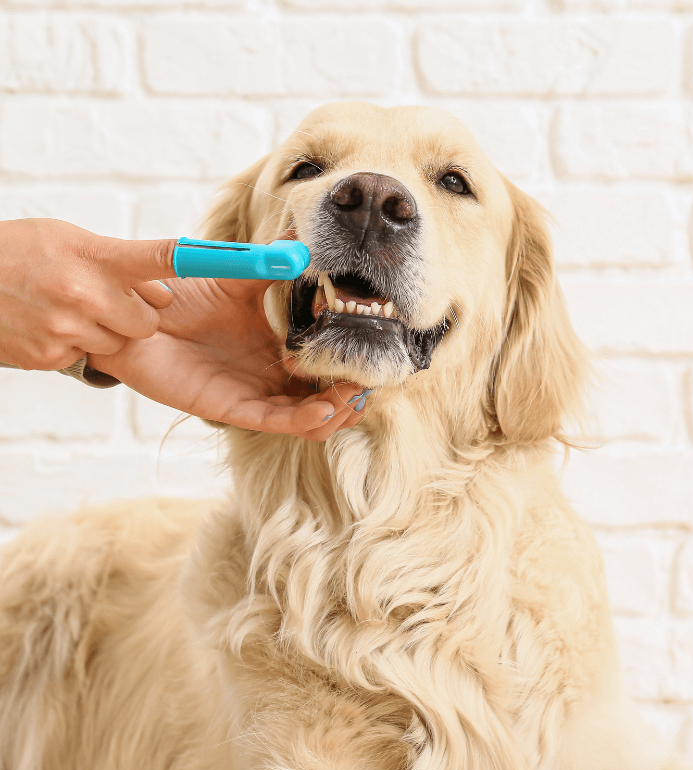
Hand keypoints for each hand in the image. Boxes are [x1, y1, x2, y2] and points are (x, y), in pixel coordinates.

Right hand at [0, 218, 174, 370]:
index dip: (191, 260)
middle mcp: (86, 295)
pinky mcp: (48, 355)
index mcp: (97, 259)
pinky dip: (70, 345)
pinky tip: (48, 324)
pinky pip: (83, 357)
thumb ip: (123, 265)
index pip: (158, 259)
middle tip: (105, 301)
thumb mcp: (71, 242)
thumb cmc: (22, 252)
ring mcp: (66, 328)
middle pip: (146, 324)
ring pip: (115, 344)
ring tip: (69, 309)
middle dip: (132, 316)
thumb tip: (166, 295)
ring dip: (101, 332)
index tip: (224, 258)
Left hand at [88, 264, 366, 440]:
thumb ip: (272, 262)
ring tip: (353, 395)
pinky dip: (304, 420)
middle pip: (324, 397)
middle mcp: (269, 373)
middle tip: (371, 381)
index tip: (375, 351)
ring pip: (307, 417)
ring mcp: (253, 392)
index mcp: (276, 343)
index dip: (351, 362)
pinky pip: (275, 421)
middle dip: (352, 394)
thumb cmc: (179, 293)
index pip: (324, 362)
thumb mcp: (235, 273)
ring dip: (335, 412)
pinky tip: (324, 408)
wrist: (129, 311)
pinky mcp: (230, 408)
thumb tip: (304, 237)